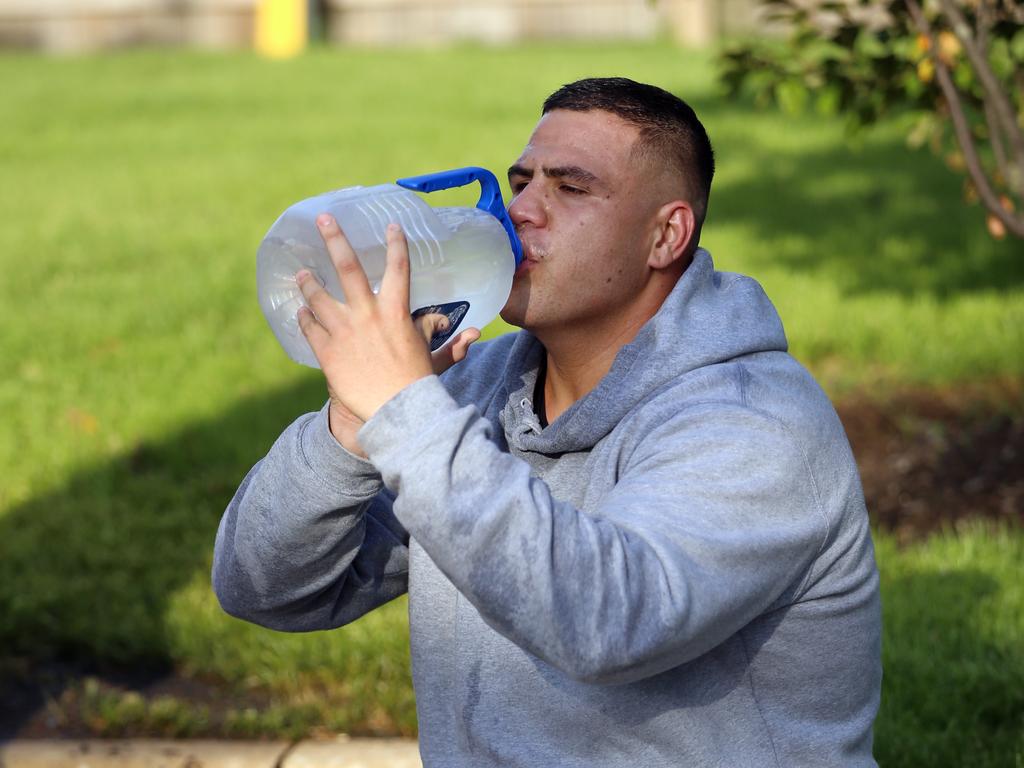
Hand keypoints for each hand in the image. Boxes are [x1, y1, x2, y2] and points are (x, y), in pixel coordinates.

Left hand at [297, 215, 479, 454]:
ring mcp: (344, 331)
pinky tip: (301, 312)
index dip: (396, 243)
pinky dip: (304, 317)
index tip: (390, 225)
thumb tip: (472, 334)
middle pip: (347, 267)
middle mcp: (367, 314)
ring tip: (302, 273)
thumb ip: (450, 343)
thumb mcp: (434, 357)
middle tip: (323, 218)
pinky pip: (310, 327)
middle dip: (334, 238)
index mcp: (396, 311)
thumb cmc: (417, 384)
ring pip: (318, 297)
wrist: (396, 412)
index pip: (398, 267)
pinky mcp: (327, 351)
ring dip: (309, 282)